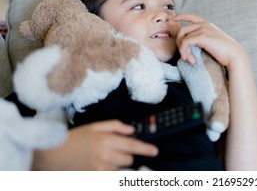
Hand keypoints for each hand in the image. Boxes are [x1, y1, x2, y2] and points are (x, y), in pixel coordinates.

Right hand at [32, 120, 157, 170]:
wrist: (54, 154)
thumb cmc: (75, 138)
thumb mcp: (95, 126)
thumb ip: (116, 126)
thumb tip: (132, 130)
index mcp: (107, 140)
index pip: (133, 146)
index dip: (146, 149)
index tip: (155, 151)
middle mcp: (106, 156)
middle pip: (129, 158)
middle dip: (127, 154)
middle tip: (115, 149)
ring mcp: (101, 169)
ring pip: (121, 167)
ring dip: (118, 162)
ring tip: (104, 156)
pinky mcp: (96, 177)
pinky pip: (112, 175)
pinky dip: (111, 170)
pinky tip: (101, 164)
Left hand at [174, 13, 244, 68]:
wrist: (234, 55)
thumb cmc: (225, 51)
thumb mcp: (213, 41)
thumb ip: (203, 38)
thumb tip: (192, 43)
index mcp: (207, 24)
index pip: (191, 16)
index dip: (181, 16)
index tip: (173, 18)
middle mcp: (204, 24)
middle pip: (182, 29)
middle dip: (179, 43)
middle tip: (185, 56)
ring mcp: (203, 29)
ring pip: (182, 37)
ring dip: (182, 50)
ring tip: (189, 59)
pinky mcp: (202, 37)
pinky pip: (185, 42)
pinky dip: (185, 52)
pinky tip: (192, 60)